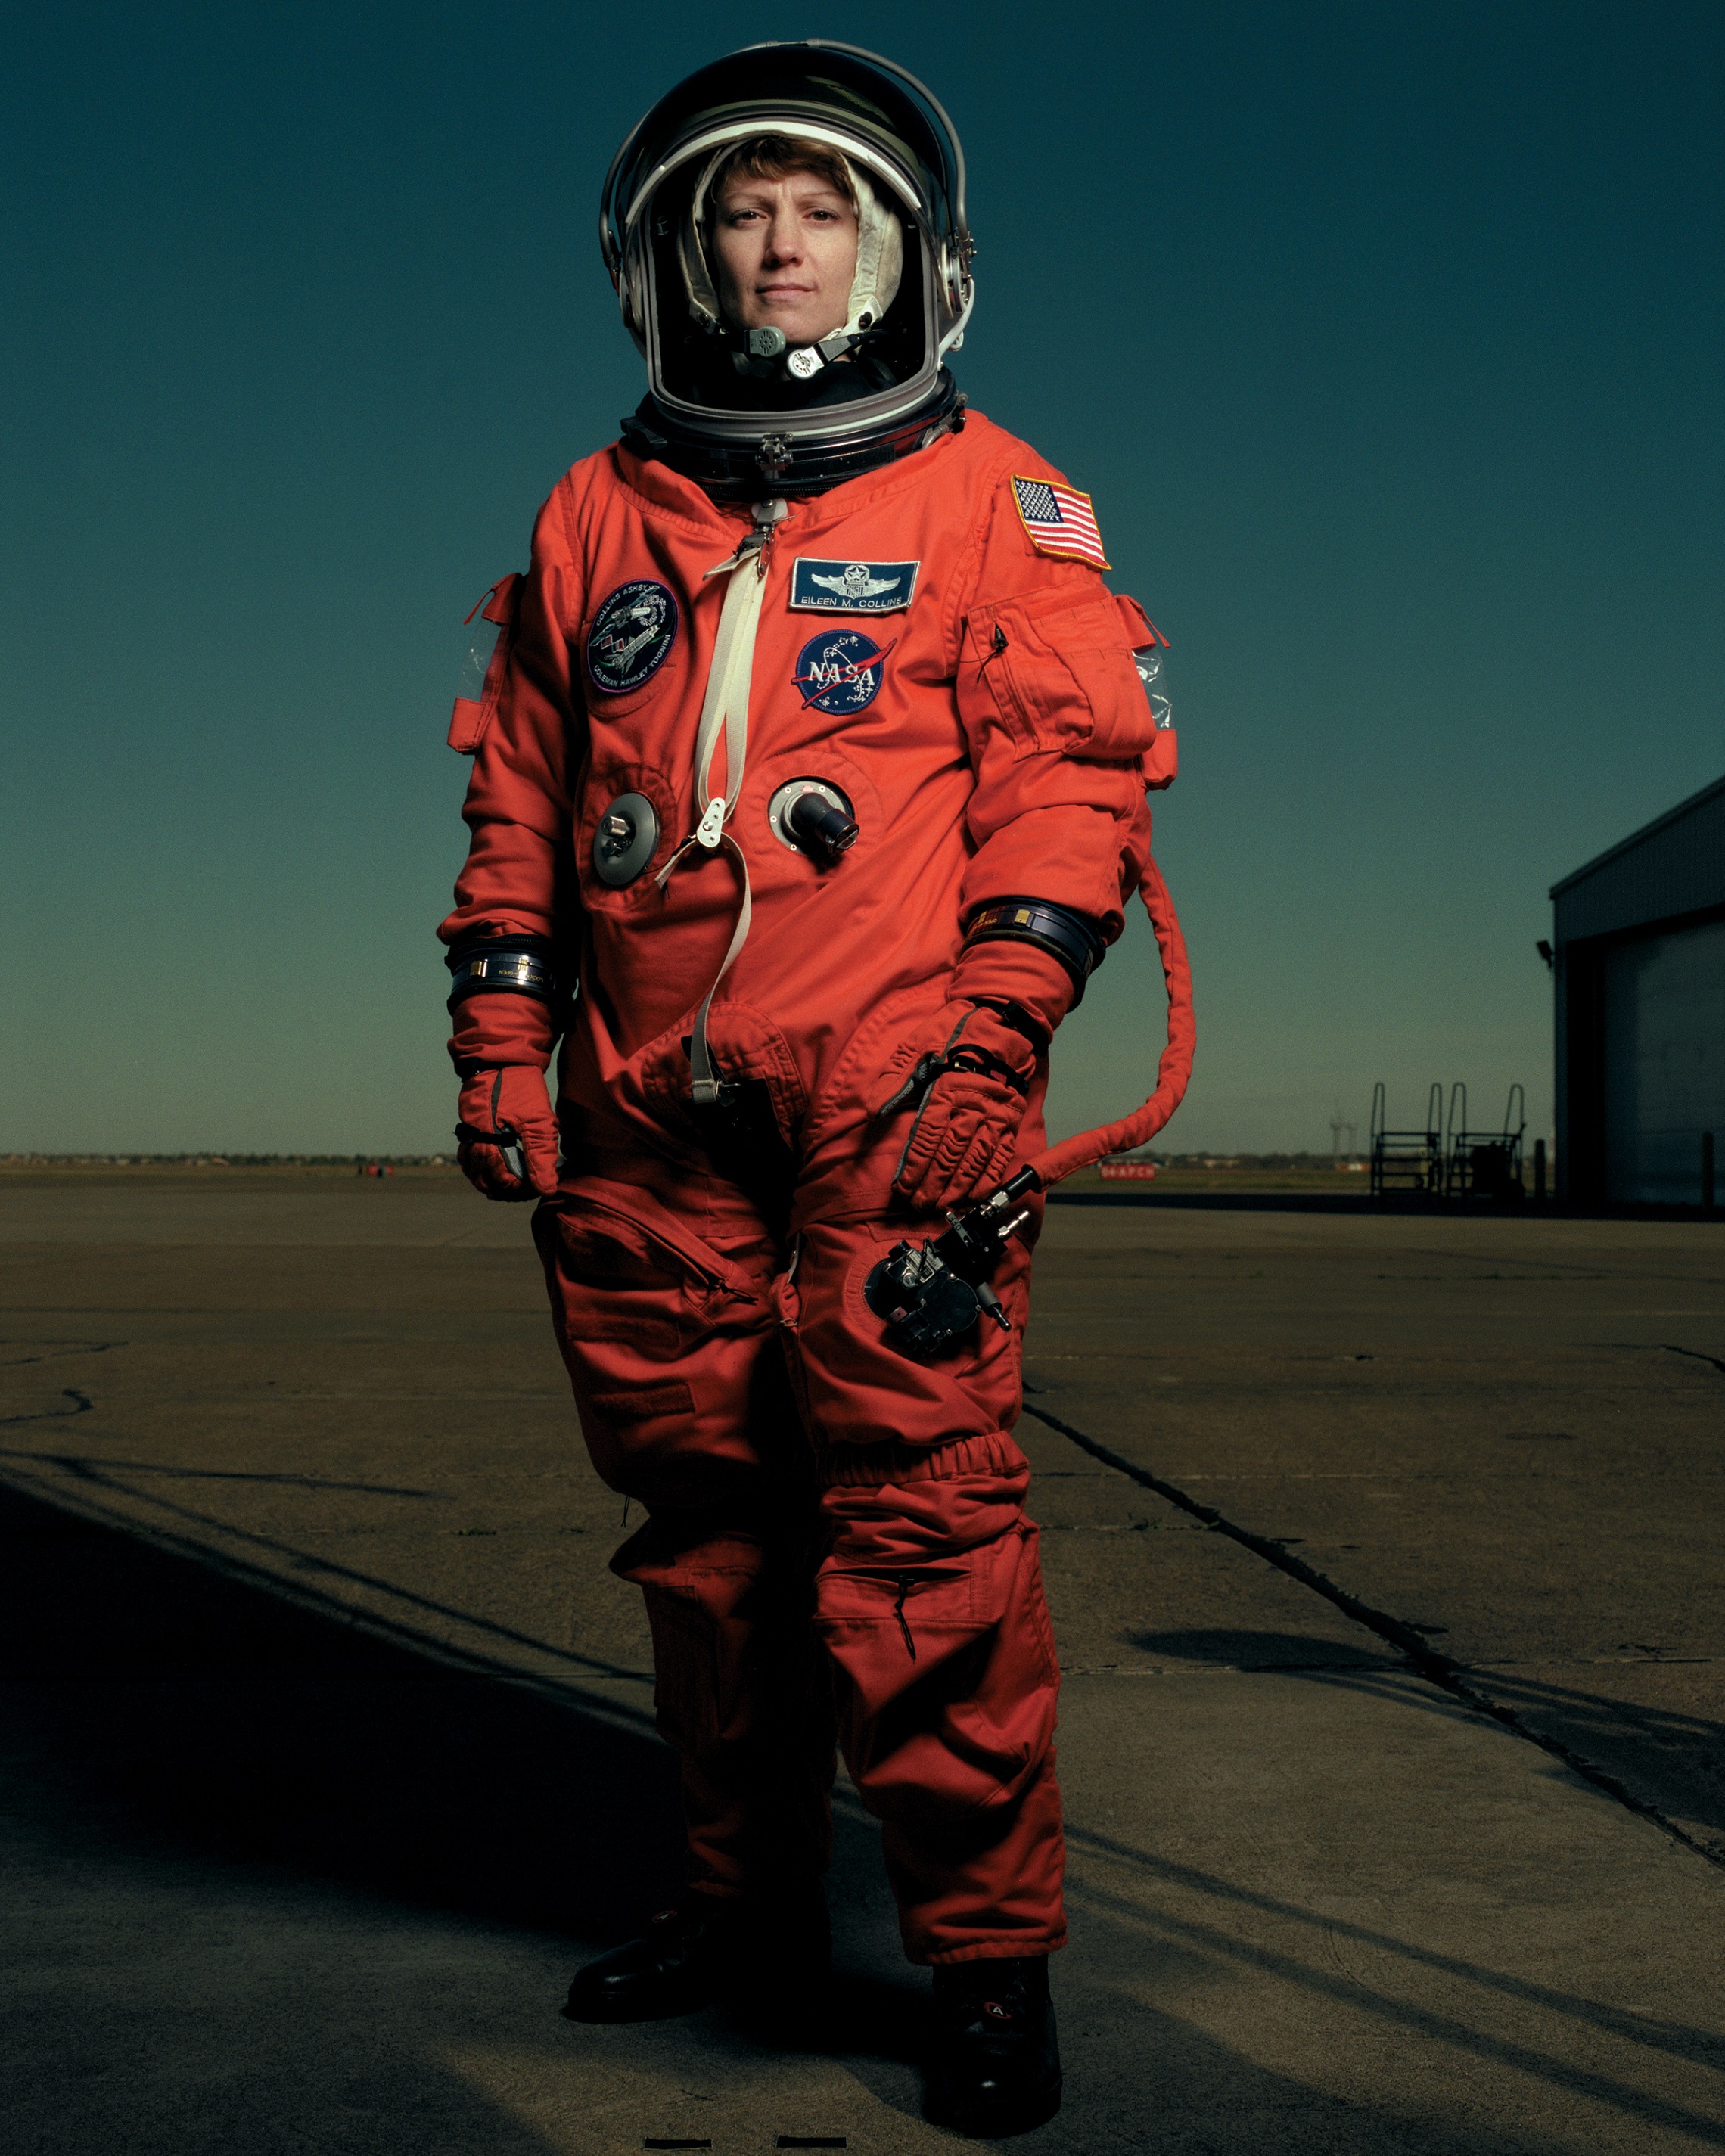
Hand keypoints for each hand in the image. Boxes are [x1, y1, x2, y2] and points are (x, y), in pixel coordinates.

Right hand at [456, 1064, 559, 1200]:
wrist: (502, 1058)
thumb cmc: (521, 1086)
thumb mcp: (538, 1120)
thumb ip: (541, 1155)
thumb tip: (546, 1188)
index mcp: (488, 1142)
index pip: (503, 1181)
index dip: (524, 1189)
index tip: (543, 1184)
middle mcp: (473, 1143)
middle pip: (485, 1182)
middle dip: (509, 1189)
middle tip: (532, 1187)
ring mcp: (469, 1136)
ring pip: (475, 1173)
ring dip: (495, 1182)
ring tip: (518, 1182)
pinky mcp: (470, 1130)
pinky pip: (470, 1159)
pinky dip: (484, 1169)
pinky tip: (501, 1167)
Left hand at [877, 1001, 1040, 1209]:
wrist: (1001, 1020)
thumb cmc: (954, 1033)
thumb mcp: (916, 1047)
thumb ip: (894, 1081)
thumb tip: (869, 1111)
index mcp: (946, 1089)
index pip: (927, 1138)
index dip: (913, 1167)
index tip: (902, 1187)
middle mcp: (972, 1106)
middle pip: (950, 1155)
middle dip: (932, 1184)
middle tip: (919, 1205)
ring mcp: (995, 1115)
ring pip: (975, 1160)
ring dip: (958, 1187)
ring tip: (942, 1206)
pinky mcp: (1011, 1119)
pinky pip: (1001, 1155)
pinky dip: (989, 1178)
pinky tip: (976, 1194)